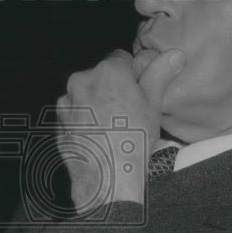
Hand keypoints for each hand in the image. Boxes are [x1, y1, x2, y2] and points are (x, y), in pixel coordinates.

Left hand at [57, 48, 184, 209]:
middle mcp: (81, 81)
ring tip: (112, 128)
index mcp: (107, 71)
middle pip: (100, 77)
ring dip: (95, 104)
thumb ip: (160, 74)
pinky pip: (73, 115)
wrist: (106, 178)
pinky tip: (97, 137)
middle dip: (112, 89)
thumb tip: (173, 54)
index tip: (138, 93)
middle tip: (127, 114)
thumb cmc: (132, 140)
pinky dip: (83, 121)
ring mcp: (66, 103)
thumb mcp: (153, 104)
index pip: (121, 59)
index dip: (132, 75)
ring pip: (85, 95)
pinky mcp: (58, 123)